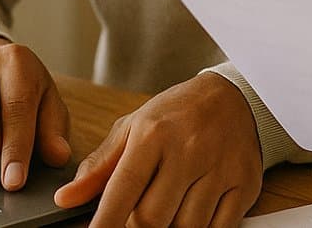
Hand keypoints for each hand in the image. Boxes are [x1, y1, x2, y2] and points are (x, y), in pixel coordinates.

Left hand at [53, 71, 262, 227]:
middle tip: (135, 218)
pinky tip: (192, 214)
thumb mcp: (133, 128)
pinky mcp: (245, 183)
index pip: (123, 189)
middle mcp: (189, 150)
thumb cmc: (177, 115)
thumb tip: (66, 198)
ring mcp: (220, 168)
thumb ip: (99, 166)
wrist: (234, 96)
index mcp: (154, 134)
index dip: (105, 223)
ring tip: (167, 210)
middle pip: (152, 218)